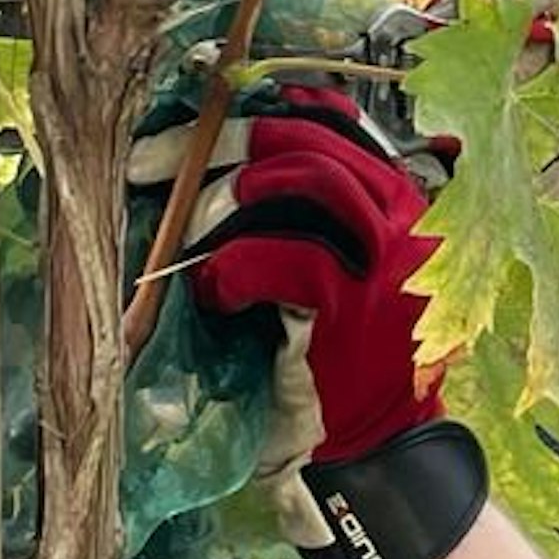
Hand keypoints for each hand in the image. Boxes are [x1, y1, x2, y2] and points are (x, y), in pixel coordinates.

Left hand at [128, 84, 443, 547]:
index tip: (206, 117)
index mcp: (404, 202)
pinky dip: (231, 265)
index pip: (340, 122)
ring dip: (225, 198)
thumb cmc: (351, 364)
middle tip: (152, 164)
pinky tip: (212, 291)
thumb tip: (227, 166)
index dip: (269, 109)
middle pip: (311, 141)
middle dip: (221, 141)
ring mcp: (386, 259)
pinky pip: (280, 255)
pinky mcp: (354, 305)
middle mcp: (406, 219)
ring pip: (301, 181)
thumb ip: (316, 221)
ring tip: (185, 235)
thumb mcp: (348, 276)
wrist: (383, 449)